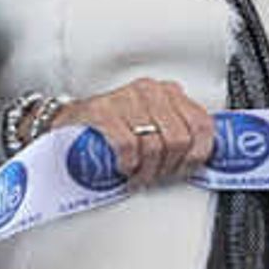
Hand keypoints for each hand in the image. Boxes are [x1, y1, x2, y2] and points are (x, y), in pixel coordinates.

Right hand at [63, 76, 213, 187]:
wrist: (66, 122)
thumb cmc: (112, 126)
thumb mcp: (150, 123)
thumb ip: (176, 133)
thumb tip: (199, 159)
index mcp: (169, 93)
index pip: (201, 124)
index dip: (196, 155)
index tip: (184, 169)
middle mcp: (150, 91)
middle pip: (179, 139)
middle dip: (168, 167)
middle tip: (156, 176)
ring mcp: (125, 99)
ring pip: (154, 145)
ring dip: (146, 171)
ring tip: (138, 177)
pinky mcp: (101, 110)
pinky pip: (127, 145)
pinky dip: (128, 164)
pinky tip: (124, 168)